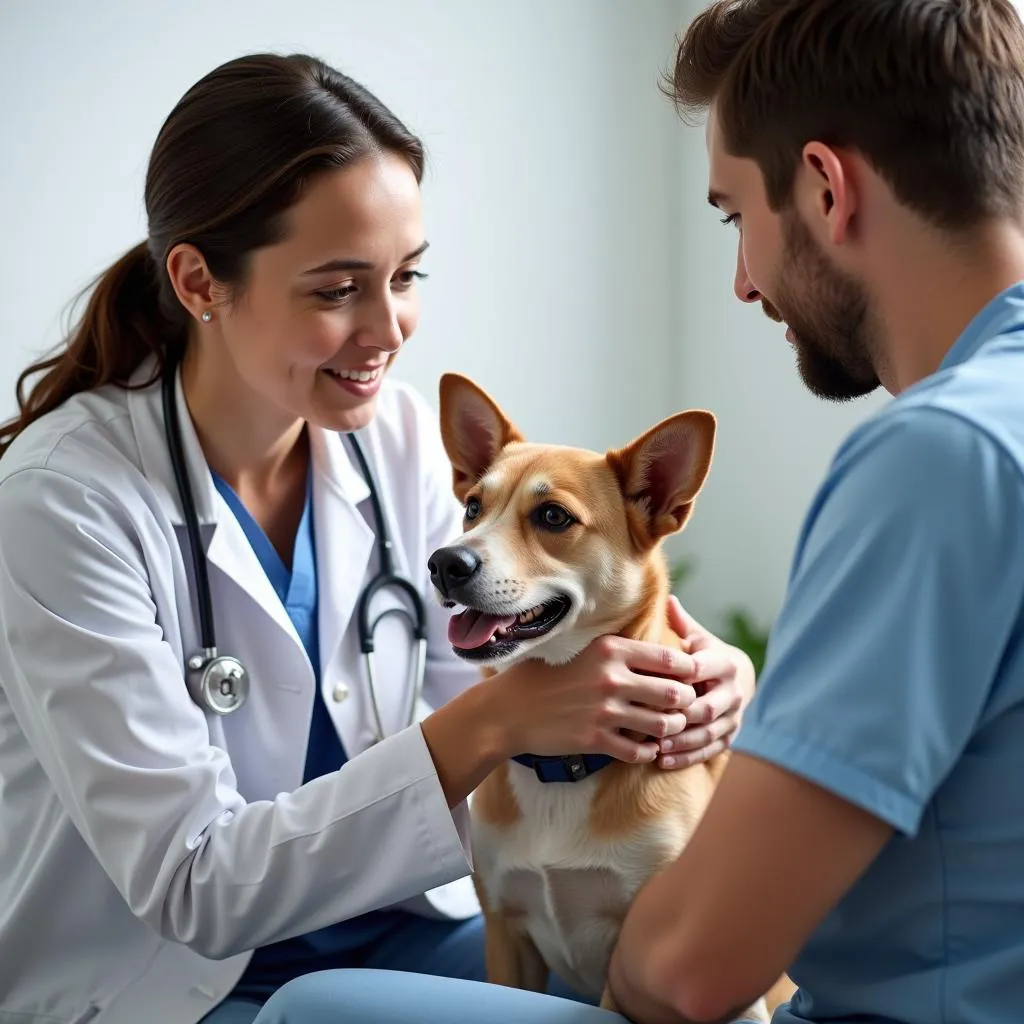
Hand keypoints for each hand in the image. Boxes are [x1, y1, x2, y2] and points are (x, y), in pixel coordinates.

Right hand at [493, 635, 696, 764]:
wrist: (509, 710)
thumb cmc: (548, 677)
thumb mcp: (585, 652)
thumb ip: (621, 652)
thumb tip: (663, 655)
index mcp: (611, 650)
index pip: (671, 658)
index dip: (689, 671)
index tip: (690, 679)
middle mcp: (611, 678)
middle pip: (675, 693)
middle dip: (686, 703)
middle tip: (684, 709)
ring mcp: (604, 711)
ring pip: (662, 725)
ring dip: (670, 729)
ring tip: (667, 729)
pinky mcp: (595, 740)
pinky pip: (639, 752)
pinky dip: (647, 752)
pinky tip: (644, 748)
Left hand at [657, 596, 755, 770]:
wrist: (739, 676)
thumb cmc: (707, 654)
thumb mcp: (697, 637)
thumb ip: (681, 623)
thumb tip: (667, 598)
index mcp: (723, 662)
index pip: (699, 670)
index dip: (675, 678)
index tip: (647, 683)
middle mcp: (733, 691)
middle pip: (706, 707)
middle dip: (678, 717)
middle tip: (648, 723)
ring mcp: (734, 716)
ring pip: (708, 732)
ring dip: (681, 741)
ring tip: (654, 747)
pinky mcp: (731, 736)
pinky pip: (710, 750)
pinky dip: (688, 757)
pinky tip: (663, 760)